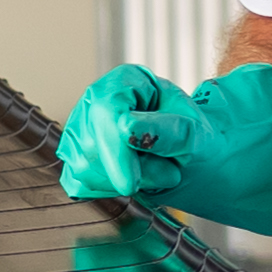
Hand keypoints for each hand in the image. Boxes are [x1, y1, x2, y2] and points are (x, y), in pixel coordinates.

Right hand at [55, 60, 271, 236]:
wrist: (190, 156)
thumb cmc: (194, 138)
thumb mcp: (195, 133)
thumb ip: (167, 131)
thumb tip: (126, 129)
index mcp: (126, 81)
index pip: (106, 112)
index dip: (115, 150)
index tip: (129, 184)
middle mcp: (94, 101)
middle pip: (92, 144)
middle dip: (131, 169)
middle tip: (170, 172)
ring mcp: (80, 128)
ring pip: (84, 168)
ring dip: (124, 181)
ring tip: (157, 172)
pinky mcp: (76, 156)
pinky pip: (79, 183)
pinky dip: (108, 190)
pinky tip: (133, 181)